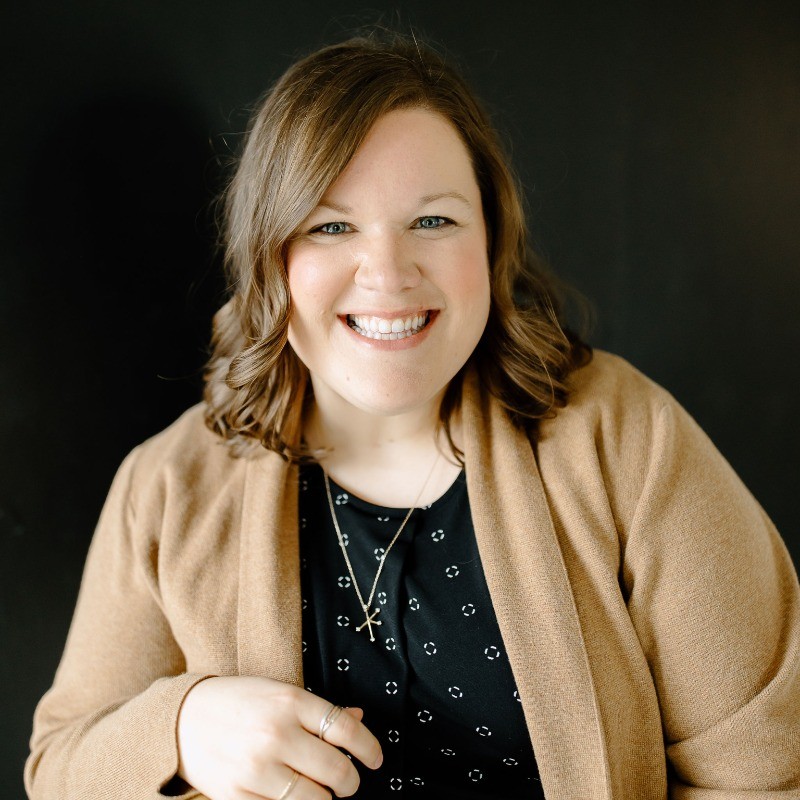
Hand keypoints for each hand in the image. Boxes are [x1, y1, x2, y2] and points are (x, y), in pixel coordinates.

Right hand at [176, 676, 382, 798]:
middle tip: (348, 783)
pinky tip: (294, 799)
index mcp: (290, 701)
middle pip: (336, 770)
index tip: (375, 759)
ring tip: (321, 793)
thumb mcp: (280, 692)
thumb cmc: (239, 702)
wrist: (182, 718)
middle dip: (350, 783)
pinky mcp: (237, 796)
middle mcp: (276, 733)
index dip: (369, 748)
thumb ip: (319, 709)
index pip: (345, 729)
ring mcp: (256, 768)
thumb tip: (359, 717)